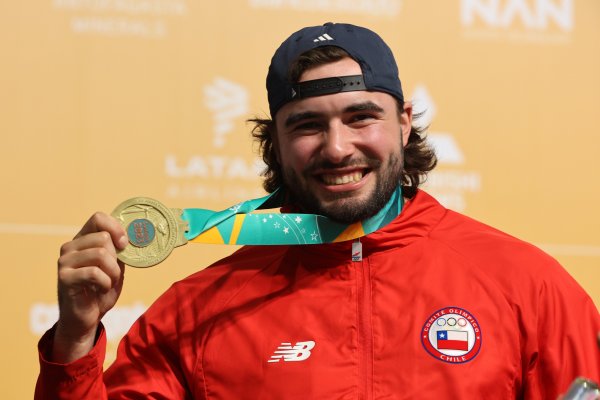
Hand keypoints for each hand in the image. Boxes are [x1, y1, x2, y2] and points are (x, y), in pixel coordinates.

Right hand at [52, 212, 127, 362]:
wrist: (87, 319)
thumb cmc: (101, 290)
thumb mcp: (115, 266)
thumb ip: (120, 250)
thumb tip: (136, 233)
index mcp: (83, 240)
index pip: (98, 218)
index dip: (116, 228)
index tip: (124, 244)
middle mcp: (70, 247)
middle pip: (103, 238)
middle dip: (116, 259)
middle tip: (111, 275)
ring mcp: (64, 262)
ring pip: (100, 254)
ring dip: (112, 273)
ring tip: (107, 283)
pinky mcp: (64, 277)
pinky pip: (95, 272)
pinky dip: (105, 283)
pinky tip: (100, 289)